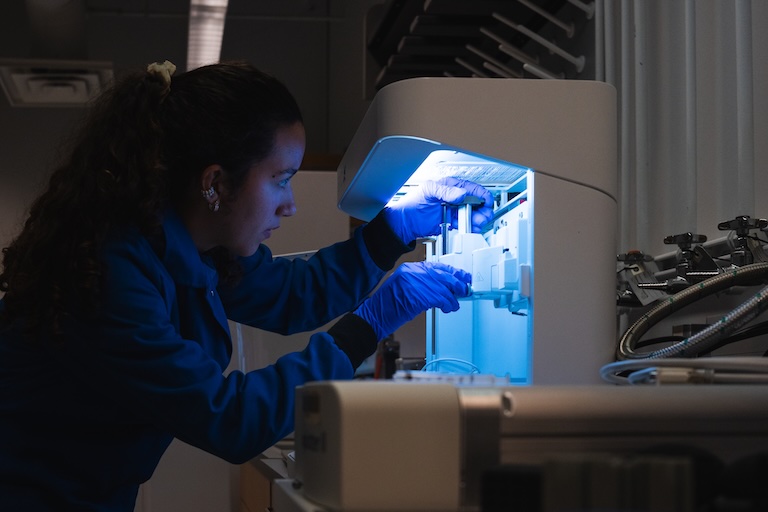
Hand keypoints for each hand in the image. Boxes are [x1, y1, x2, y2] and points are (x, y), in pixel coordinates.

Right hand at [354, 261, 471, 340]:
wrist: (375, 316)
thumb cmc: (387, 306)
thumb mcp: (404, 288)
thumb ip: (422, 284)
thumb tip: (442, 288)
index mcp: (409, 269)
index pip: (437, 266)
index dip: (452, 272)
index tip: (462, 276)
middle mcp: (413, 273)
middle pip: (443, 275)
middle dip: (457, 283)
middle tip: (465, 289)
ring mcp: (415, 283)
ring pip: (444, 287)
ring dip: (453, 298)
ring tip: (454, 304)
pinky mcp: (418, 296)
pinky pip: (440, 299)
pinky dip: (447, 304)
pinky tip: (448, 308)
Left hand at [382, 177, 493, 243]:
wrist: (405, 222)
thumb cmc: (413, 202)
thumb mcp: (428, 191)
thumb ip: (445, 191)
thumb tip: (461, 193)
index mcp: (451, 186)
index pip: (472, 188)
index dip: (482, 194)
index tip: (486, 202)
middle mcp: (455, 197)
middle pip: (476, 202)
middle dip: (482, 209)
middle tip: (482, 216)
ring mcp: (454, 210)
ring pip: (473, 214)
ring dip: (477, 219)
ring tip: (476, 224)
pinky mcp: (452, 222)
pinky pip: (465, 224)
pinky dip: (470, 227)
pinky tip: (471, 229)